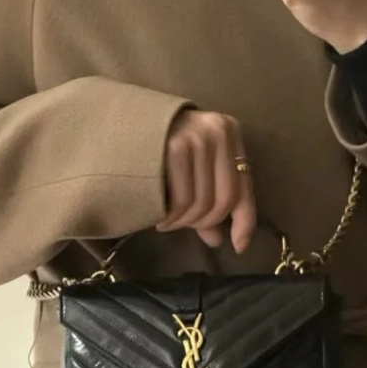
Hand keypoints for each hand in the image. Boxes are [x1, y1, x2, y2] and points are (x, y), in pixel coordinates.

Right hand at [156, 108, 256, 253]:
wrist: (122, 120)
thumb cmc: (160, 144)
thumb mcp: (194, 165)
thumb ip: (209, 197)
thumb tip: (218, 239)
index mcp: (229, 132)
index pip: (243, 187)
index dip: (244, 223)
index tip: (239, 247)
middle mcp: (218, 132)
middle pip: (224, 200)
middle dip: (204, 222)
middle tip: (184, 226)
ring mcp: (197, 139)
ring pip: (202, 203)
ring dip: (184, 222)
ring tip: (168, 222)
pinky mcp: (174, 148)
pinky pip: (181, 200)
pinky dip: (172, 217)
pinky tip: (160, 217)